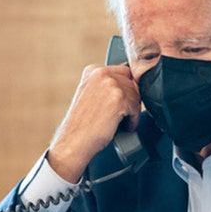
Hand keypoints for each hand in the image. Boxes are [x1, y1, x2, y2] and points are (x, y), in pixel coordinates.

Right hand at [46, 64, 141, 182]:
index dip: (126, 89)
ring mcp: (110, 84)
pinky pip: (136, 107)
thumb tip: (130, 86)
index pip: (123, 72)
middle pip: (132, 82)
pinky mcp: (118, 98)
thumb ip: (106, 86)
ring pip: (136, 94)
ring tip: (122, 122)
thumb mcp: (90, 94)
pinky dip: (133, 119)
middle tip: (124, 114)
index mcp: (93, 70)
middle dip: (131, 99)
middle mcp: (101, 73)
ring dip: (132, 110)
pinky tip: (123, 126)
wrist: (73, 141)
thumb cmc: (81, 124)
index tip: (124, 102)